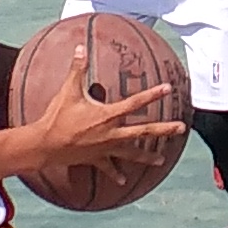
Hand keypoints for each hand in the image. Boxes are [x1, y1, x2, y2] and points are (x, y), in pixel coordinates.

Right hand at [22, 67, 189, 187]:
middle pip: (144, 132)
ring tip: (161, 160)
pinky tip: (122, 181)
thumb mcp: (68, 90)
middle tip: (182, 128)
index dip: (152, 94)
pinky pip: (108, 167)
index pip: (135, 103)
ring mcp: (105, 148)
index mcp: (108, 115)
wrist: (46, 145)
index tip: (168, 88)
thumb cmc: (57, 117)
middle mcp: (112, 133)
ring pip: (131, 154)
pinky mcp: (95, 159)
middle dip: (164, 129)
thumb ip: (77, 68)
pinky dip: (115, 173)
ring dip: (147, 157)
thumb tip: (80, 46)